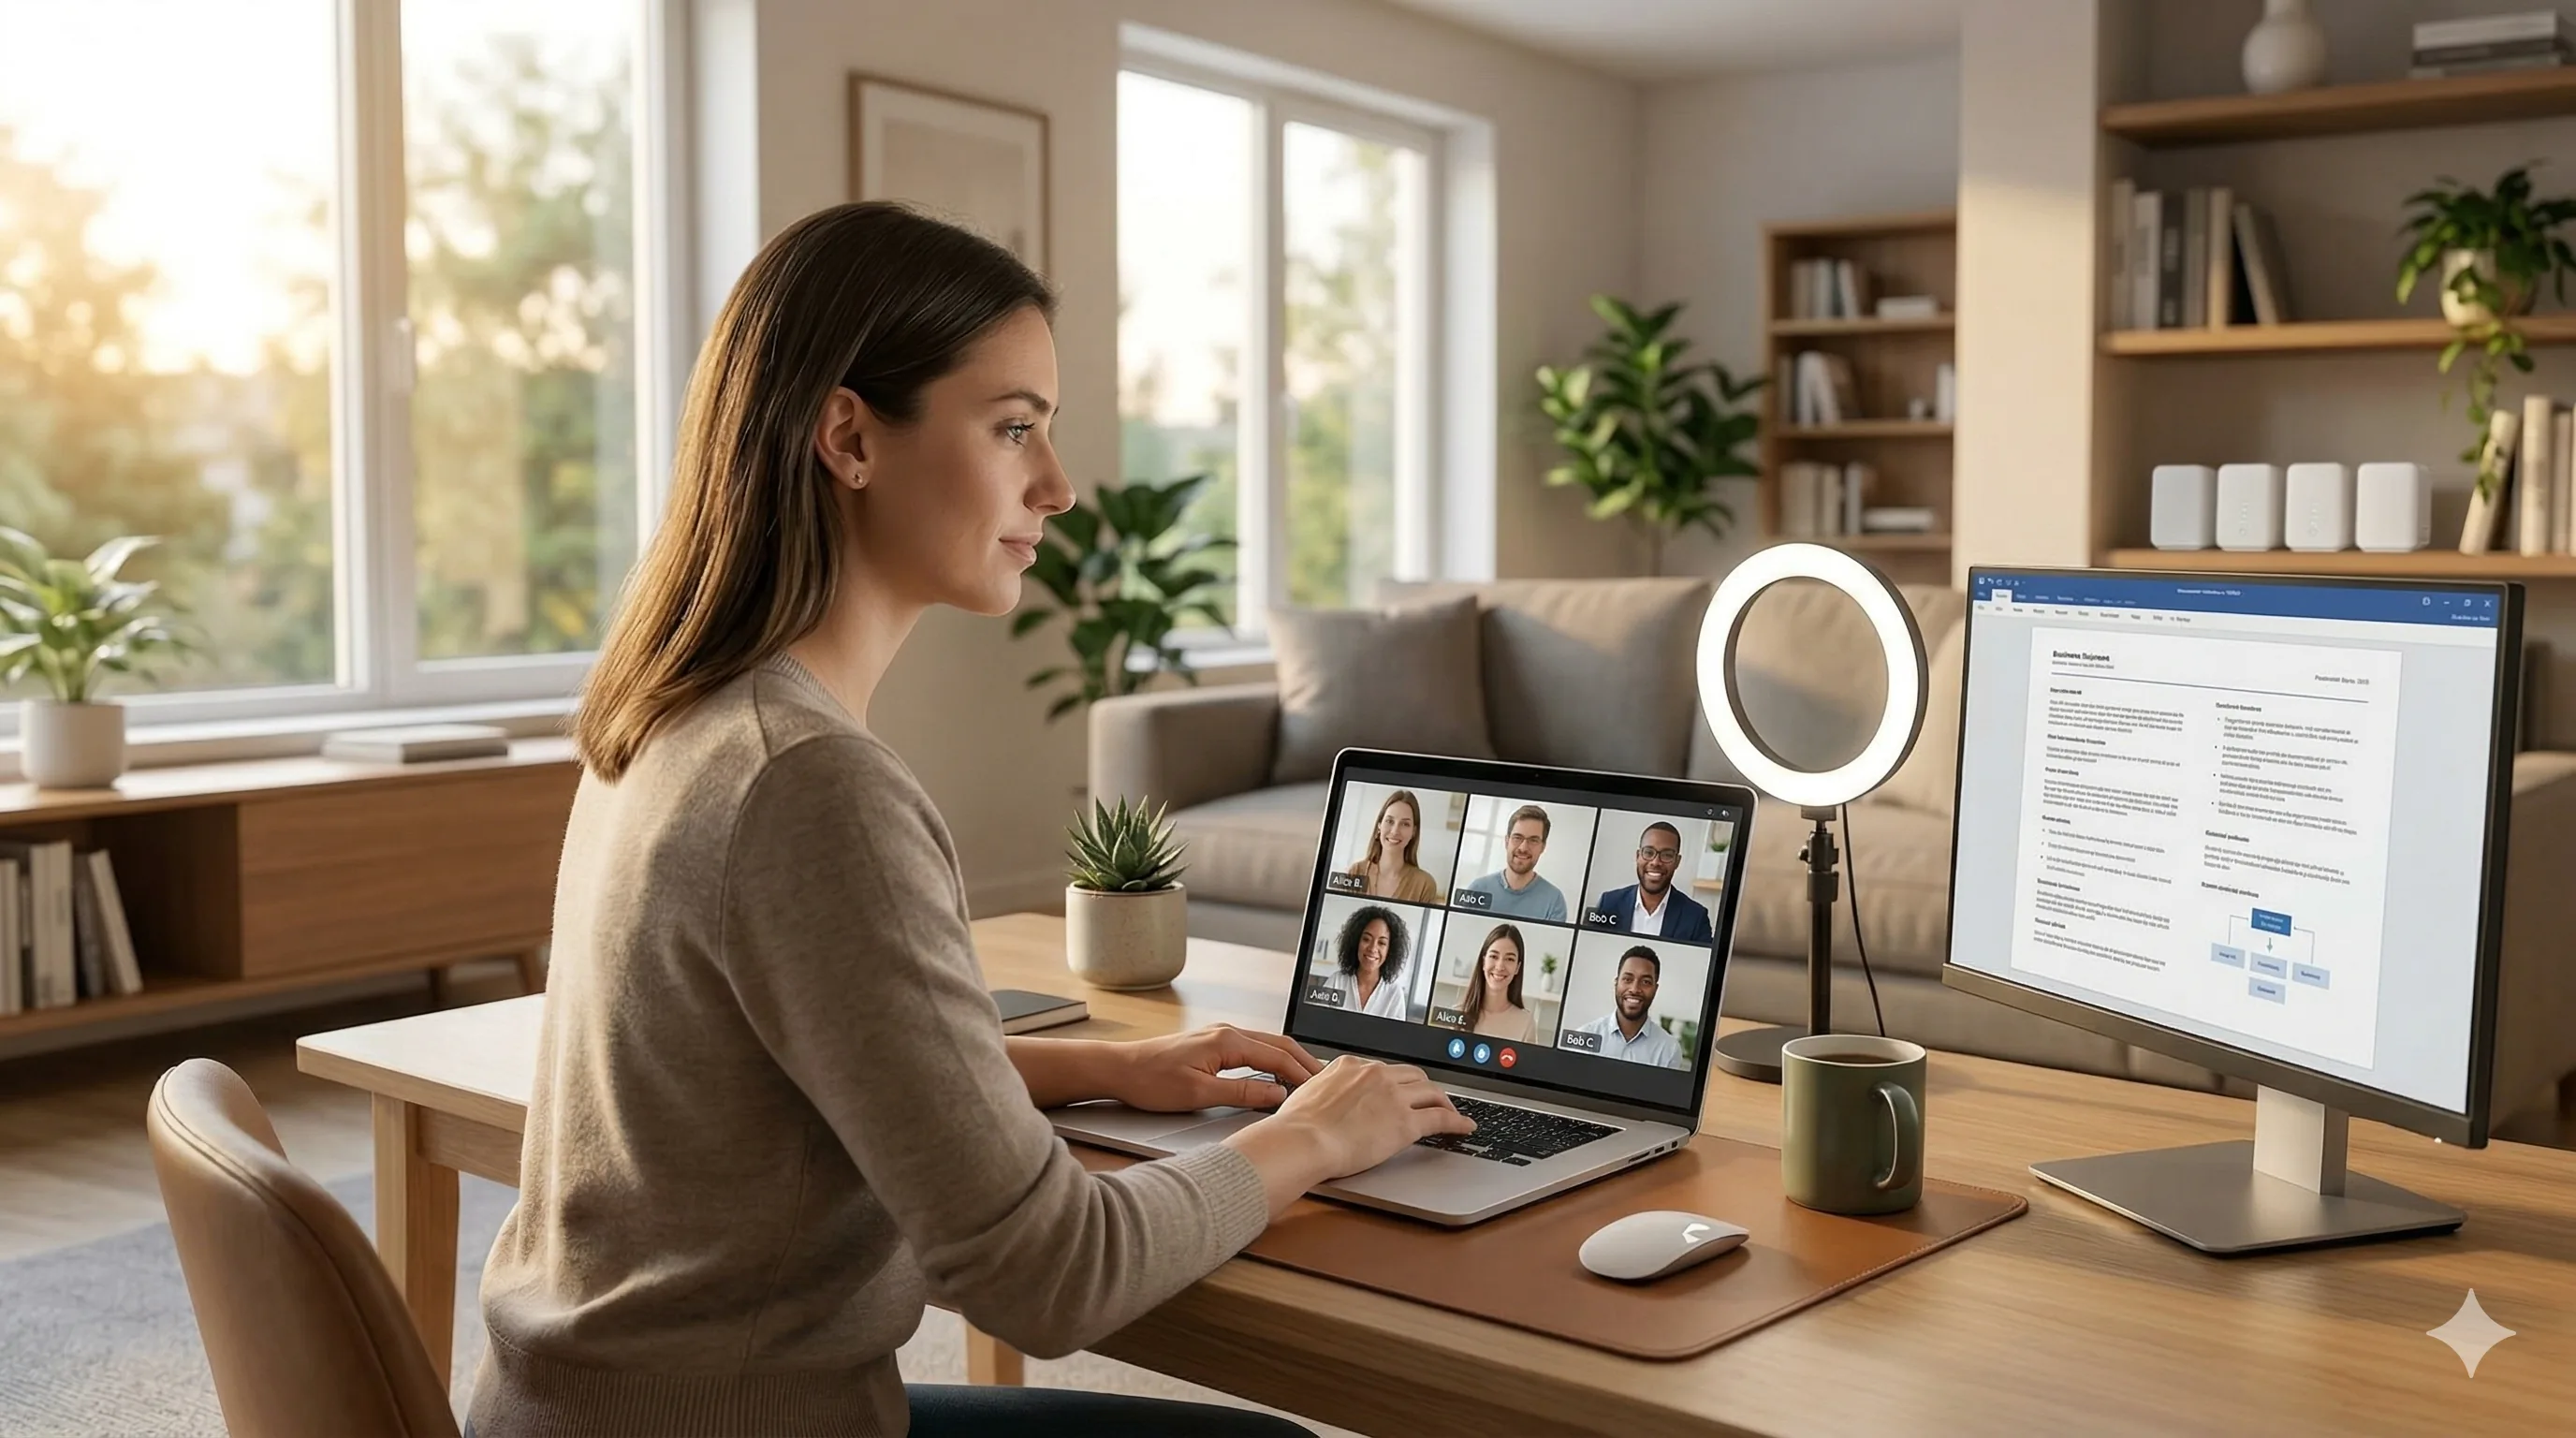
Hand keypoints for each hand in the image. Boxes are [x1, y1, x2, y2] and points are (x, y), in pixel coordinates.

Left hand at [1109, 1024, 1323, 1112]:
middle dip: (1303, 1062)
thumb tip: (1277, 1094)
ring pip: (1266, 1045)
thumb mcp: (1200, 1094)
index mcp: (1227, 1041)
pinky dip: (1270, 1060)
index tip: (1321, 1089)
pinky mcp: (1211, 1044)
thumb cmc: (1151, 1080)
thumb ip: (1242, 1094)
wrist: (1119, 1069)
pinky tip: (1273, 1074)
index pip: (1278, 1056)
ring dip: (1287, 1060)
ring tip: (1306, 1080)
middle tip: (1324, 1082)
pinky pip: (1251, 1049)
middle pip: (1277, 1044)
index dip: (1302, 1073)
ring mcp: (1219, 1036)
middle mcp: (1226, 1032)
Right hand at [1225, 1056, 1475, 1215]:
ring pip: (1431, 1093)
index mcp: (1351, 1066)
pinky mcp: (1405, 1122)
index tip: (1402, 1089)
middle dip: (1425, 1088)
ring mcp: (1393, 1097)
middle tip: (1431, 1100)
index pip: (1385, 1070)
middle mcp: (1376, 1075)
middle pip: (1413, 1077)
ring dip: (1444, 1102)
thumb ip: (1324, 1090)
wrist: (1302, 1139)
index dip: (1398, 1082)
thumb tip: (1322, 1097)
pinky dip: (1457, 1121)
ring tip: (1451, 1112)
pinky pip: (1440, 1118)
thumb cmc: (1296, 1125)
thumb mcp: (1307, 1093)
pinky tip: (1464, 1127)